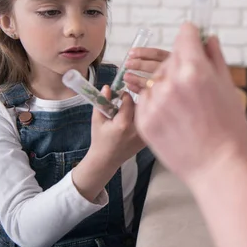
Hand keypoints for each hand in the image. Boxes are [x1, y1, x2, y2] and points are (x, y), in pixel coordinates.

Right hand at [73, 86, 145, 202]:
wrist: (107, 159)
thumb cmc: (100, 139)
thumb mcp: (97, 119)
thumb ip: (102, 102)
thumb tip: (107, 86)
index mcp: (123, 124)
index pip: (129, 100)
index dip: (124, 95)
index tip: (118, 96)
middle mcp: (137, 129)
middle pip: (141, 105)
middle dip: (134, 100)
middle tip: (124, 102)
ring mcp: (144, 135)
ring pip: (147, 112)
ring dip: (139, 108)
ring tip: (127, 113)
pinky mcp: (148, 138)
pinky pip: (149, 121)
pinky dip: (143, 117)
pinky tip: (133, 120)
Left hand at [123, 47, 169, 93]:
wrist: (184, 95)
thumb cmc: (173, 77)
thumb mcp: (167, 64)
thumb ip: (154, 60)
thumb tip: (134, 57)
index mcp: (172, 61)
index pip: (157, 54)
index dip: (143, 53)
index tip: (131, 53)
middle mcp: (172, 71)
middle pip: (154, 66)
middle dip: (139, 64)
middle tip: (127, 64)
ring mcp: (168, 84)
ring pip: (151, 80)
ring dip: (136, 78)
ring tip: (126, 76)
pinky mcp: (163, 96)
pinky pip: (149, 91)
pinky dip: (137, 88)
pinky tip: (130, 85)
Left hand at [134, 23, 246, 185]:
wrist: (217, 168)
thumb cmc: (229, 130)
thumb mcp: (228, 88)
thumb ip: (215, 58)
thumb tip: (208, 38)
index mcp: (195, 70)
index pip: (185, 34)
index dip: (192, 36)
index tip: (194, 41)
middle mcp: (170, 82)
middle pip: (170, 58)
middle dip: (181, 66)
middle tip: (194, 87)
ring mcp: (154, 102)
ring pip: (156, 79)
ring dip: (167, 86)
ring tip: (185, 107)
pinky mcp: (143, 120)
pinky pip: (146, 100)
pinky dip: (157, 104)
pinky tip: (174, 118)